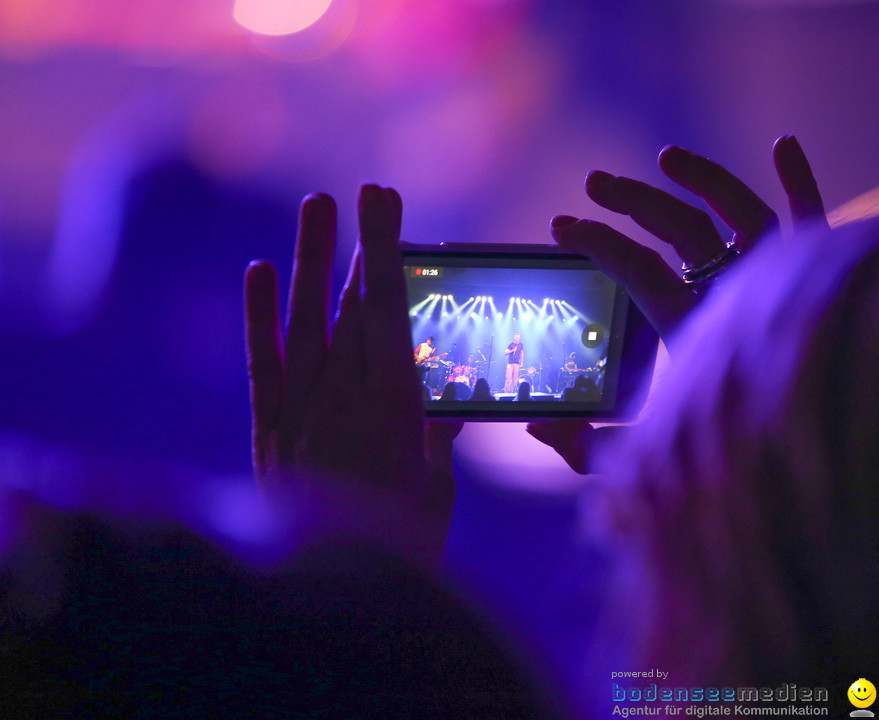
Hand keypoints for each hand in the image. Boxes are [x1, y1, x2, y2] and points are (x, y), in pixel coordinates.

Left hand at [244, 186, 460, 567]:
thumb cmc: (402, 544)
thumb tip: (442, 403)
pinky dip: (258, 316)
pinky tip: (258, 270)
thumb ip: (436, 437)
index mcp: (396, 407)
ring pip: (306, 321)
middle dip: (360, 244)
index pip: (390, 310)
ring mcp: (302, 410)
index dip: (386, 251)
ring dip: (309, 260)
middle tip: (366, 192)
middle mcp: (345, 397)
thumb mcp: (437, 490)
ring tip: (314, 205)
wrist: (329, 591)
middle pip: (352, 305)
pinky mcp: (270, 430)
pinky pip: (263, 363)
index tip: (385, 204)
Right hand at [529, 136, 824, 472]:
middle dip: (634, 202)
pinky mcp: (826, 277)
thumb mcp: (656, 463)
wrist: (840, 461)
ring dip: (704, 180)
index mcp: (699, 331)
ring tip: (665, 158)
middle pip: (684, 230)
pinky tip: (783, 145)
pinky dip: (800, 183)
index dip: (597, 243)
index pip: (637, 269)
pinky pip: (815, 219)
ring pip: (744, 212)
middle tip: (593, 185)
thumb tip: (535, 426)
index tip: (562, 227)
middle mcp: (745, 296)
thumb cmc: (750, 462)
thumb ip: (591, 449)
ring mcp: (788, 280)